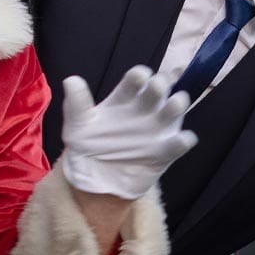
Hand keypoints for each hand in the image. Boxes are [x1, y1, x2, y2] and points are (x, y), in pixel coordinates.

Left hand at [59, 66, 197, 199]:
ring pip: (177, 107)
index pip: (138, 77)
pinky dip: (183, 140)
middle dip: (162, 83)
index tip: (138, 78)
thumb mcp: (77, 126)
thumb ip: (76, 104)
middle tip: (156, 90)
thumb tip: (71, 80)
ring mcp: (157, 128)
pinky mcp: (165, 151)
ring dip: (178, 104)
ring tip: (172, 107)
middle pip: (161, 87)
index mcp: (125, 97)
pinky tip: (178, 140)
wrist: (94, 180)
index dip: (141, 75)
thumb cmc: (87, 146)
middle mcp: (145, 108)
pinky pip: (181, 142)